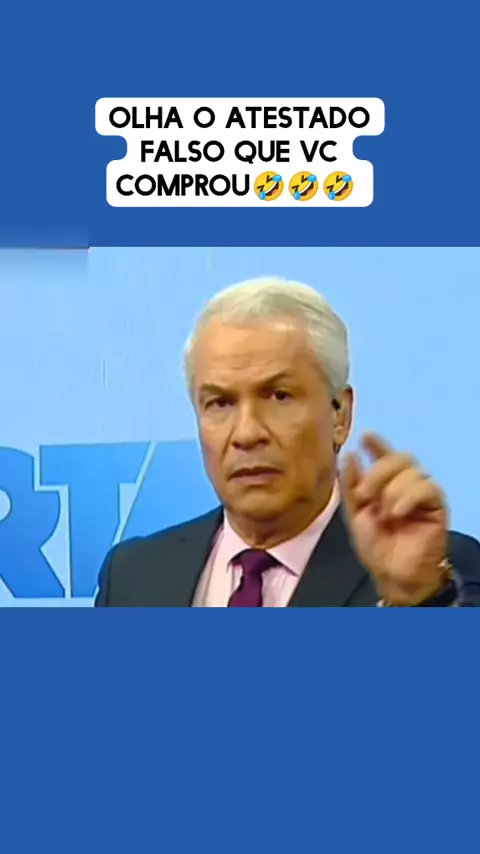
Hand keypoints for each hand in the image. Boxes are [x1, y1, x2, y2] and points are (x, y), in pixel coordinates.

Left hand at [340, 433, 448, 604]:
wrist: (393, 574)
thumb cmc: (376, 546)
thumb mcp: (355, 514)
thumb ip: (351, 485)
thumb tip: (350, 454)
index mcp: (386, 484)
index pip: (385, 456)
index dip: (377, 444)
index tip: (365, 437)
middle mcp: (406, 485)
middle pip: (400, 458)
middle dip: (379, 471)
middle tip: (365, 494)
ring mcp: (422, 494)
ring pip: (413, 471)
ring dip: (391, 490)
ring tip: (383, 513)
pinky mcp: (437, 506)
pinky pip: (427, 487)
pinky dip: (408, 496)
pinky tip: (397, 512)